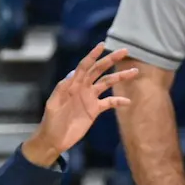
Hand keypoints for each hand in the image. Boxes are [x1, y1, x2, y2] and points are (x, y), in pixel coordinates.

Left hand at [22, 44, 137, 163]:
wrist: (54, 140)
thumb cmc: (50, 121)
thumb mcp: (53, 104)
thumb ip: (62, 89)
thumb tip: (73, 73)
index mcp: (72, 84)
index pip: (84, 66)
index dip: (93, 55)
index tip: (102, 45)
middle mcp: (83, 87)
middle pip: (99, 70)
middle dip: (111, 60)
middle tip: (124, 51)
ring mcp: (90, 98)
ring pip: (107, 83)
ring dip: (120, 77)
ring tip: (134, 71)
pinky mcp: (95, 110)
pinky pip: (109, 102)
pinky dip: (119, 101)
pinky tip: (128, 101)